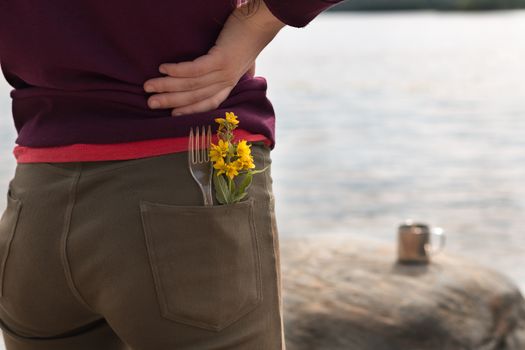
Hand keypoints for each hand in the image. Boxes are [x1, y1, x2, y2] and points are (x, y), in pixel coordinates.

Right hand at [143, 1, 283, 116]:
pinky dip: (178, 71)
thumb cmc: (246, 36)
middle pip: (195, 96)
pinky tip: (163, 69)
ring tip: (149, 86)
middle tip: (150, 103)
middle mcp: (226, 81)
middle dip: (170, 101)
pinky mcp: (222, 58)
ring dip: (168, 86)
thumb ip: (226, 68)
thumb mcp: (236, 57)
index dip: (189, 110)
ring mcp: (225, 72)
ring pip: (192, 85)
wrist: (262, 20)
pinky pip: (196, 69)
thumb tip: (216, 71)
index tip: (171, 114)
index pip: (207, 103)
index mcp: (229, 83)